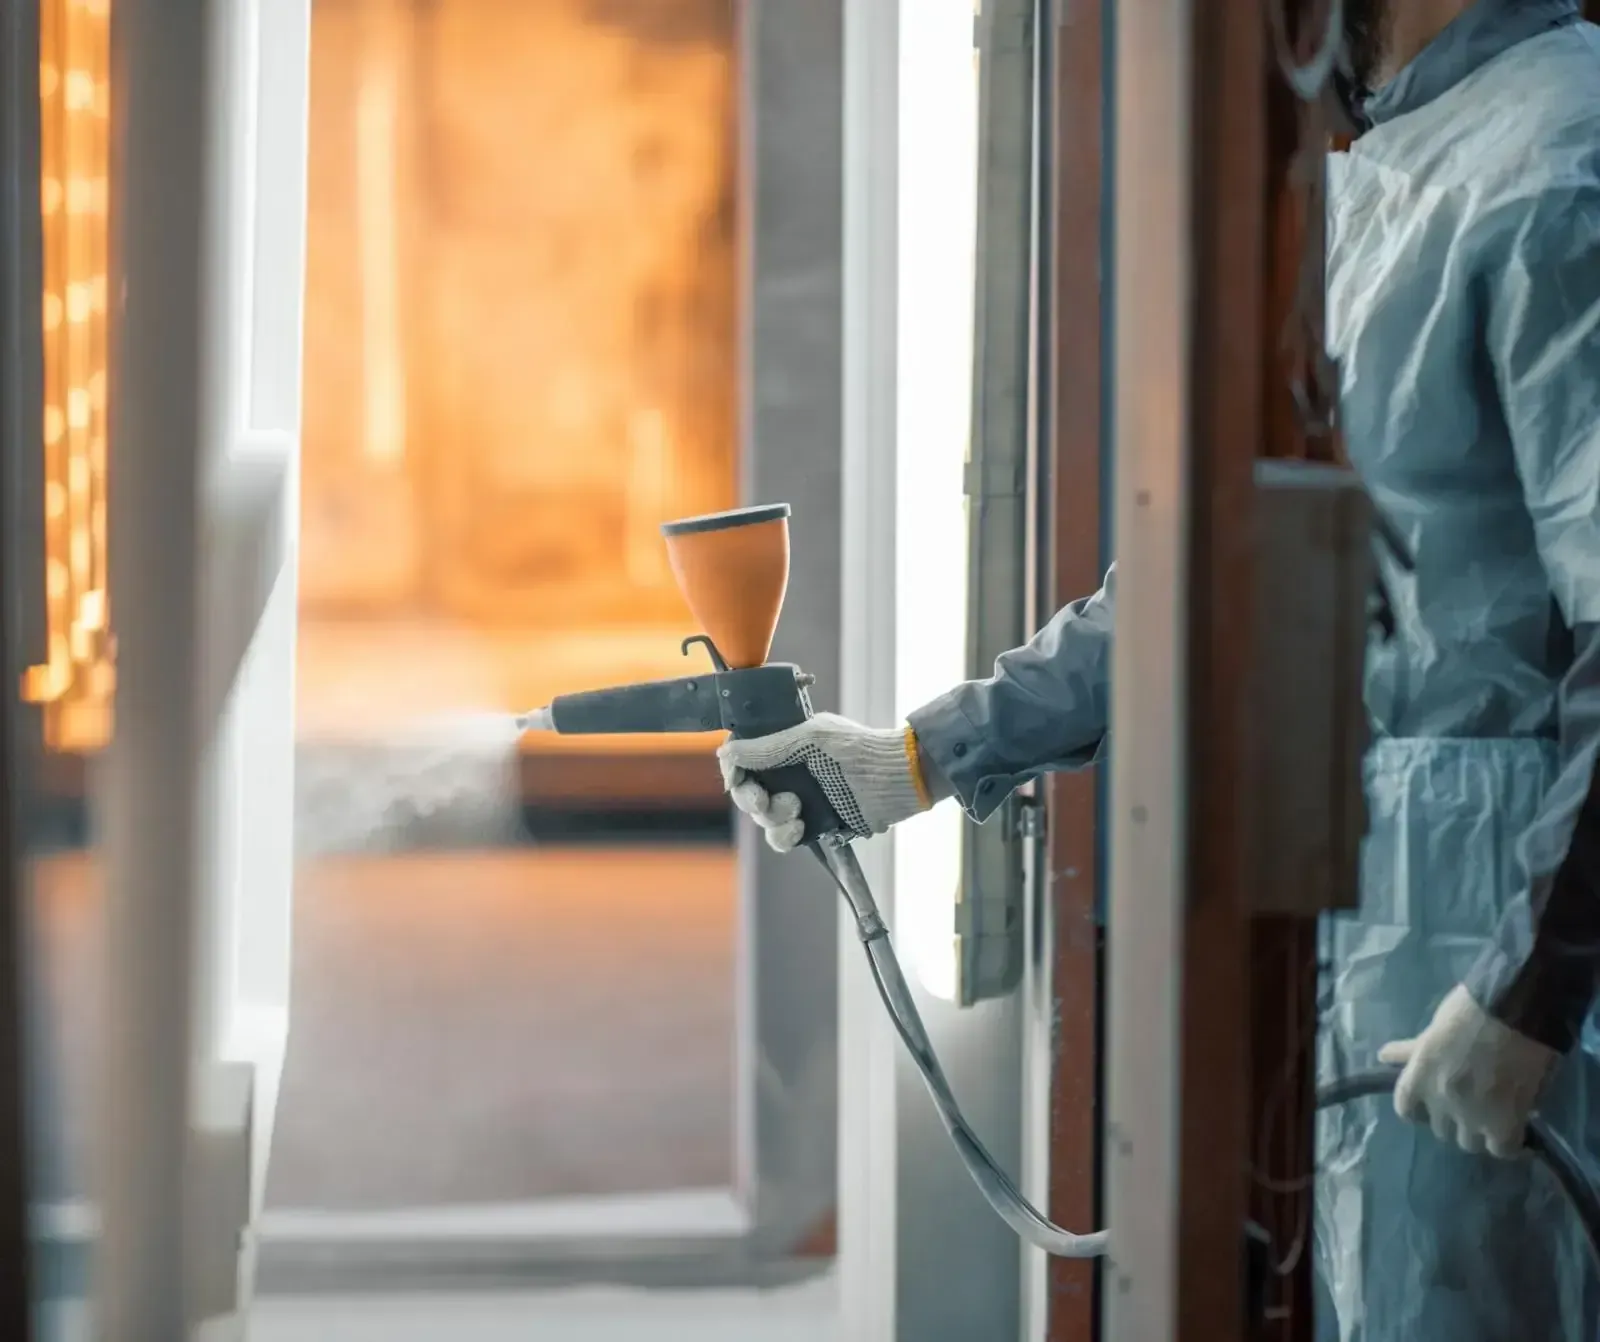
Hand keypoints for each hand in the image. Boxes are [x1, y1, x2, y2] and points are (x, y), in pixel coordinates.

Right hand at [716, 713, 932, 851]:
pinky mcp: (813, 826)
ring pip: (762, 818)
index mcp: (786, 746)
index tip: (736, 777)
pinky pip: (781, 838)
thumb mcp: (810, 740)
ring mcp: (800, 801)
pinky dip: (783, 836)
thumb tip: (726, 752)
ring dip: (772, 816)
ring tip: (796, 809)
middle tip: (765, 799)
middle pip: (748, 791)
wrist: (897, 780)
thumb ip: (768, 747)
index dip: (735, 770)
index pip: (745, 758)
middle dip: (752, 797)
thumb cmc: (859, 750)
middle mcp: (789, 774)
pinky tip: (800, 827)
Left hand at [1378, 984, 1557, 1157]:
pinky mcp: (1504, 1124)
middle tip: (1471, 1103)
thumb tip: (1383, 1056)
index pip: (1405, 1108)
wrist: (1514, 1013)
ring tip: (1495, 1116)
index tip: (1432, 1104)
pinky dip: (1507, 1143)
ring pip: (1469, 1143)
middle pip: (1440, 1129)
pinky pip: (1502, 1149)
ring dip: (1479, 1132)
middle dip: (1453, 1118)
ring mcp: (1471, 1116)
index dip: (1419, 1109)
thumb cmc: (1471, 1010)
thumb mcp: (1434, 1029)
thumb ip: (1413, 1050)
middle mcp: (1440, 1100)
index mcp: (1419, 1075)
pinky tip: (1515, 1128)